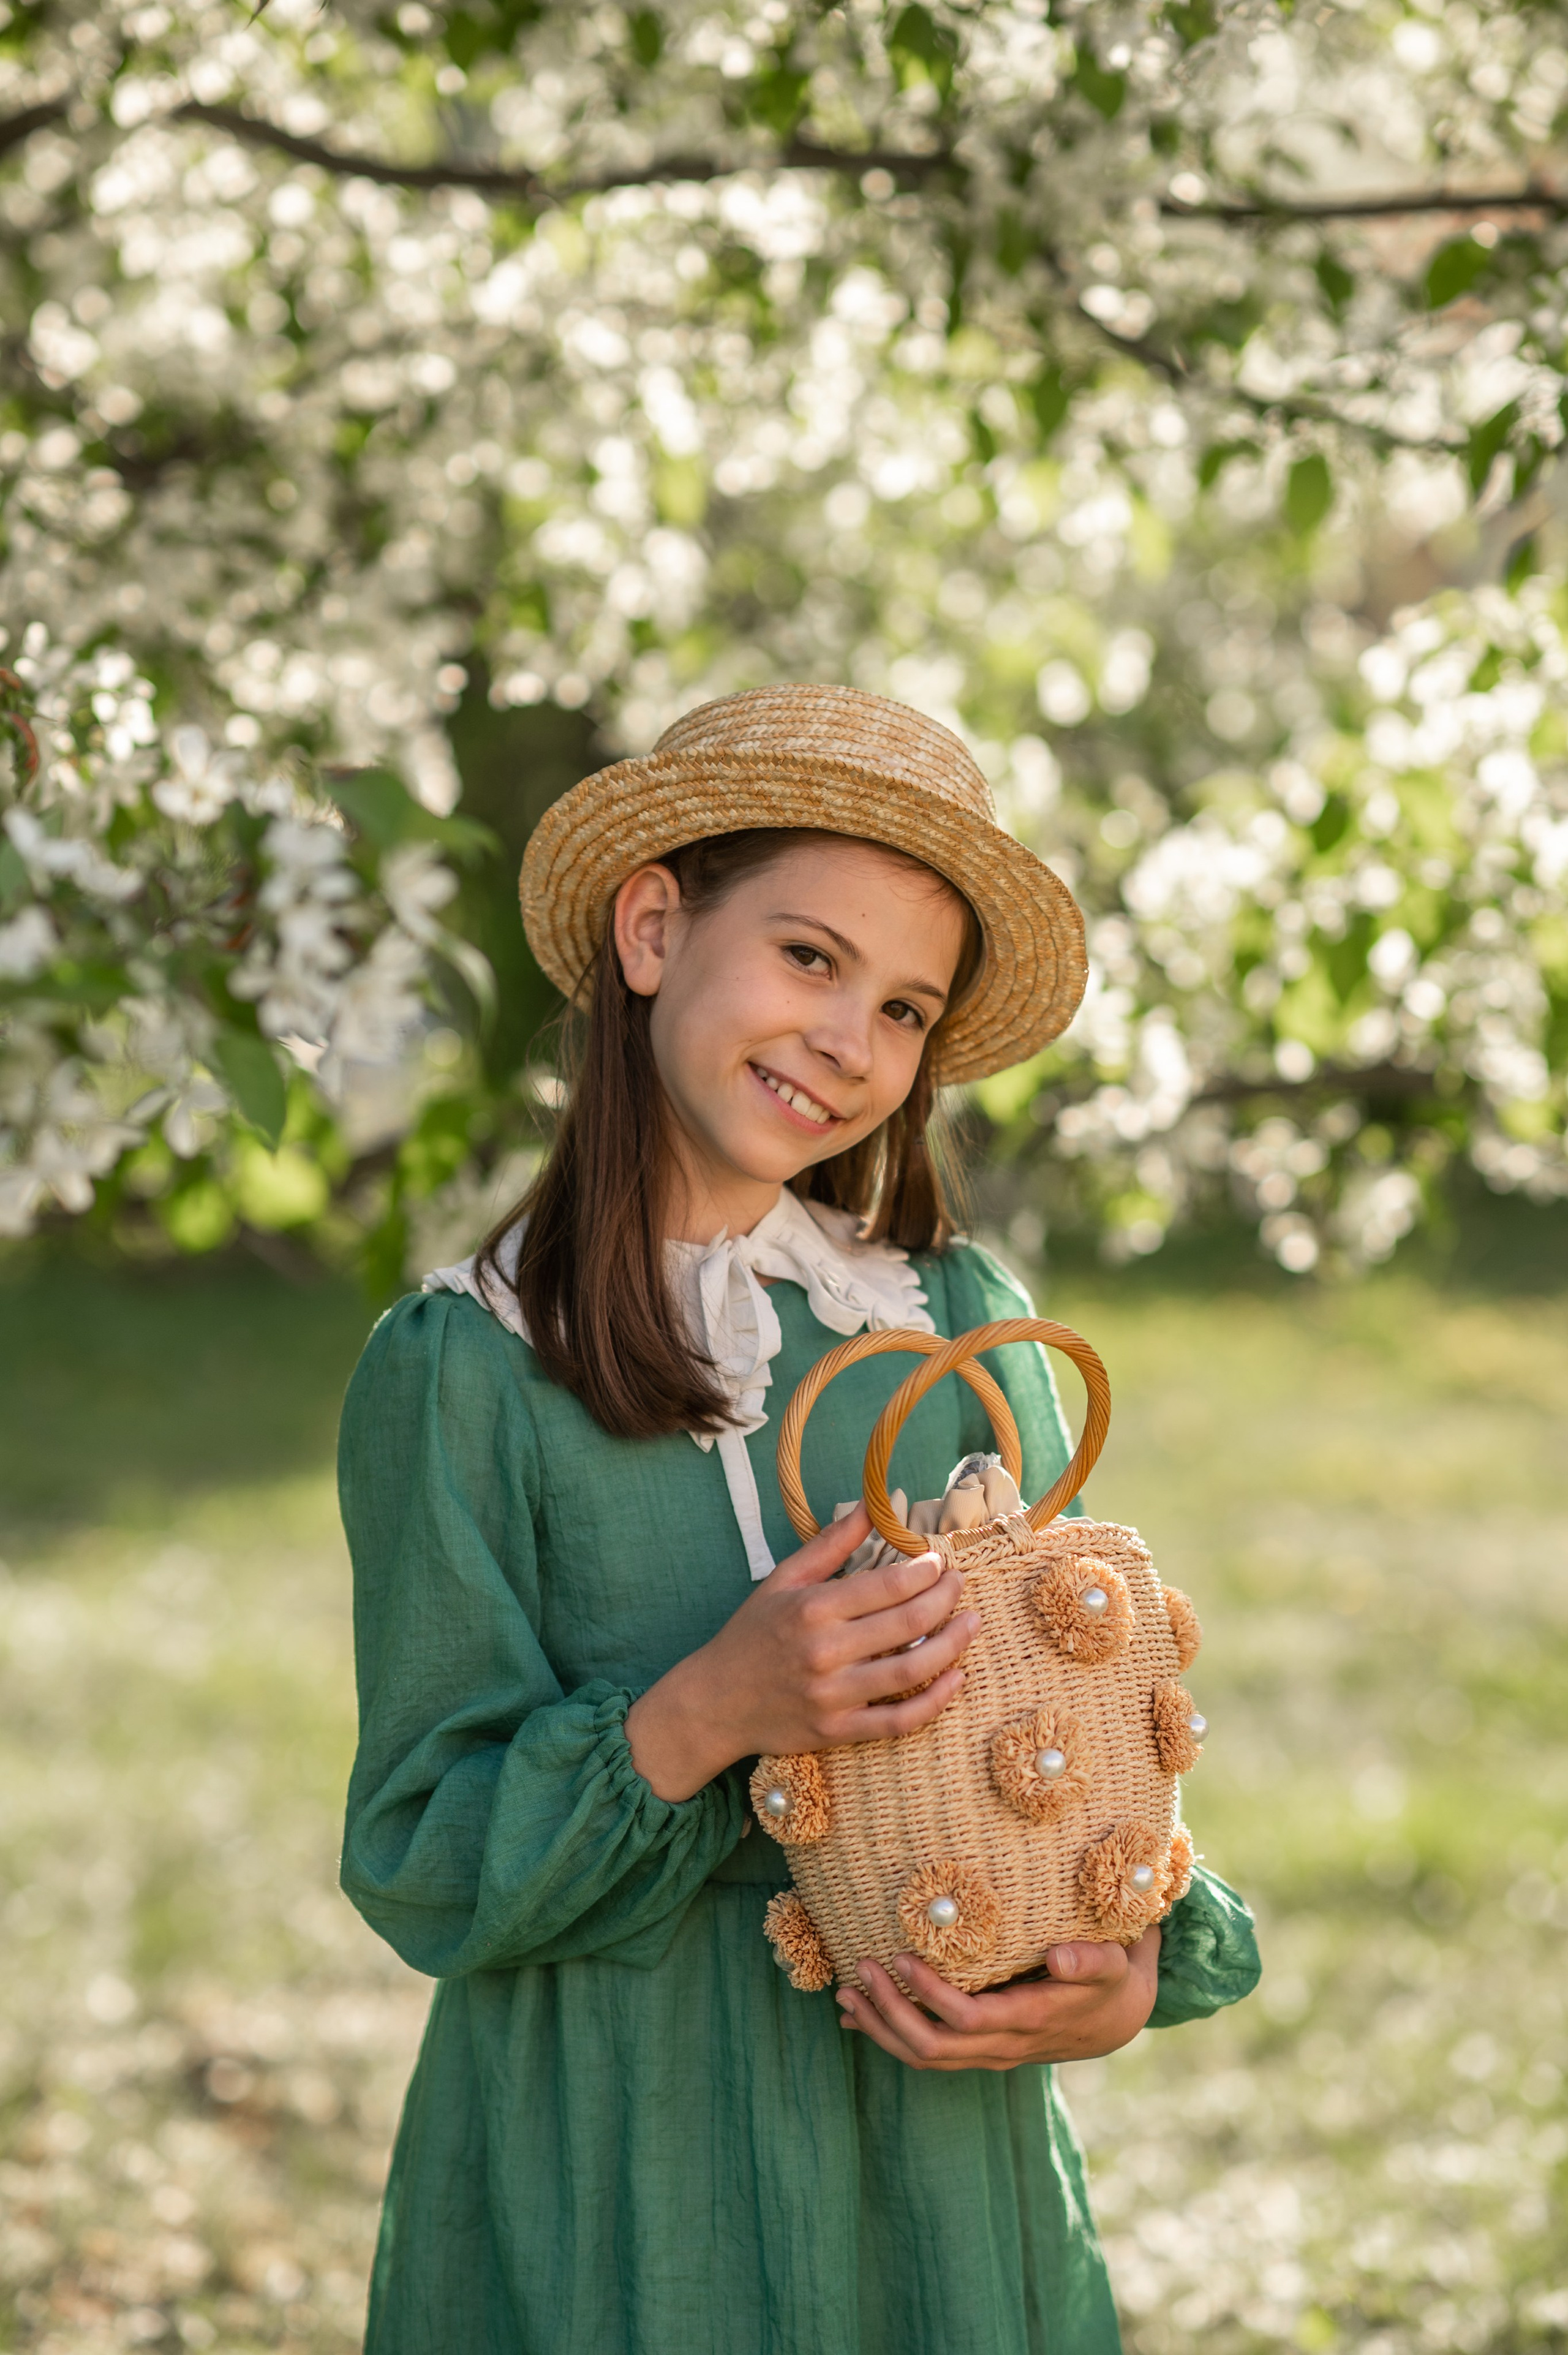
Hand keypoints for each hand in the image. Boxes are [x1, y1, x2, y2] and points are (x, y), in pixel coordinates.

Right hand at [625, 1503, 978, 1799]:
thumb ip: (831, 1545)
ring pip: (911, 1672)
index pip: (885, 1586)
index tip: (940, 1561)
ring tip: (972, 1623)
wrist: (714, 1703)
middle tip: (960, 1584)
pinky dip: (935, 1702)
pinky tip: (957, 1678)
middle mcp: (824, 1652)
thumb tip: (872, 1505)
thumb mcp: (782, 1581)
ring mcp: (834, 1696)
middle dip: (944, 1599)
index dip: (924, 1572)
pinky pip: (899, 1721)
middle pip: (906, 1624)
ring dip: (952, 1645)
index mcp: (812, 1610)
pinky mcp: (839, 1732)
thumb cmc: (751, 1635)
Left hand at [836, 1929, 1160, 2070]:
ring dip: (880, 2029)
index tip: (901, 1957)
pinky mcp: (979, 2051)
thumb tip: (1061, 1957)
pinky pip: (928, 2054)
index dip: (929, 1994)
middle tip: (858, 1971)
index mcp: (1029, 2021)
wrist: (1115, 2020)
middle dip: (889, 2012)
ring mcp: (988, 2055)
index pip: (966, 2018)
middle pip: (932, 2046)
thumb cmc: (1110, 1981)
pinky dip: (890, 2037)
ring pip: (923, 2057)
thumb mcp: (1113, 1965)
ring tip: (844, 1996)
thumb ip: (1089, 1960)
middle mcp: (1002, 2047)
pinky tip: (858, 2019)